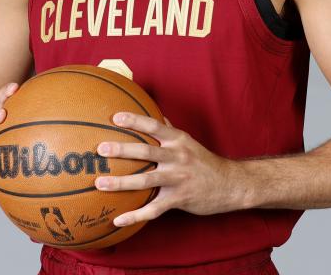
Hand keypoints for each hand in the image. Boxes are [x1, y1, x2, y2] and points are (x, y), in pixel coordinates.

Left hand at [94, 112, 243, 226]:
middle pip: (146, 151)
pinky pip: (154, 209)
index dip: (135, 120)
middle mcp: (178, 156)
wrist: (230, 184)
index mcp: (178, 140)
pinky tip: (118, 220)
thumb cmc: (204, 161)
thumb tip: (153, 110)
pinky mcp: (179, 198)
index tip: (115, 118)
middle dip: (122, 150)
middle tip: (101, 149)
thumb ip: (169, 128)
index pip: (155, 126)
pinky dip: (135, 215)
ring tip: (100, 183)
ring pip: (146, 180)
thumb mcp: (189, 141)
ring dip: (121, 183)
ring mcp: (178, 178)